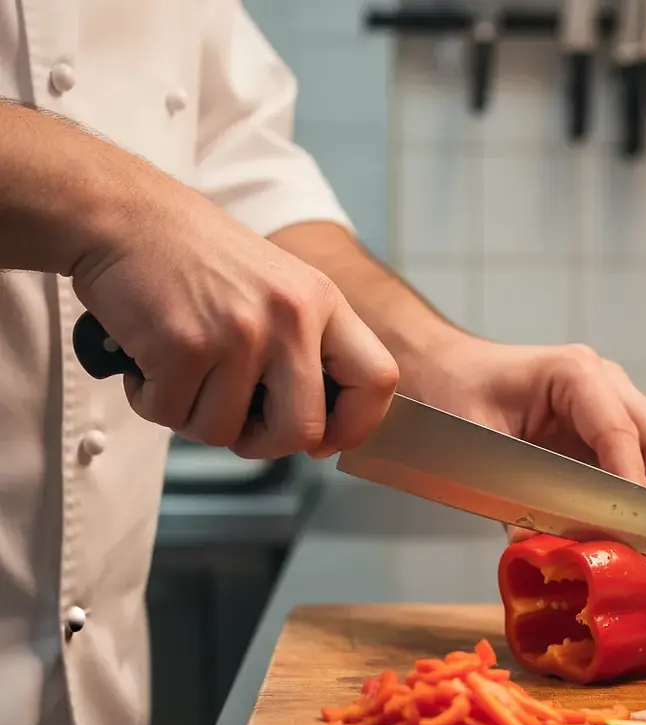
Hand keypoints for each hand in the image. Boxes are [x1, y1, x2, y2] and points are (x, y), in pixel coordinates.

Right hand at [71, 179, 397, 459]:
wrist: (123, 214)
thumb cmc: (197, 256)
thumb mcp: (279, 286)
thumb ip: (307, 347)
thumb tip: (321, 430)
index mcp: (322, 302)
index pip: (377, 380)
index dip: (355, 426)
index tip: (324, 440)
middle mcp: (290, 317)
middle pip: (303, 431)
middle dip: (265, 443)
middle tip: (237, 422)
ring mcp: (239, 332)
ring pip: (225, 432)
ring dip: (194, 415)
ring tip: (181, 369)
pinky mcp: (183, 346)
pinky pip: (171, 415)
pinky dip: (152, 400)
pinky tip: (149, 360)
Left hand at [409, 337, 645, 539]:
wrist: (445, 369)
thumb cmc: (455, 392)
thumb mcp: (475, 443)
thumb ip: (508, 495)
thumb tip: (534, 549)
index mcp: (572, 372)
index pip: (619, 431)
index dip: (633, 484)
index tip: (638, 530)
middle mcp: (604, 381)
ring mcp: (611, 400)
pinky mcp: (606, 426)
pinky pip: (640, 459)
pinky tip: (639, 532)